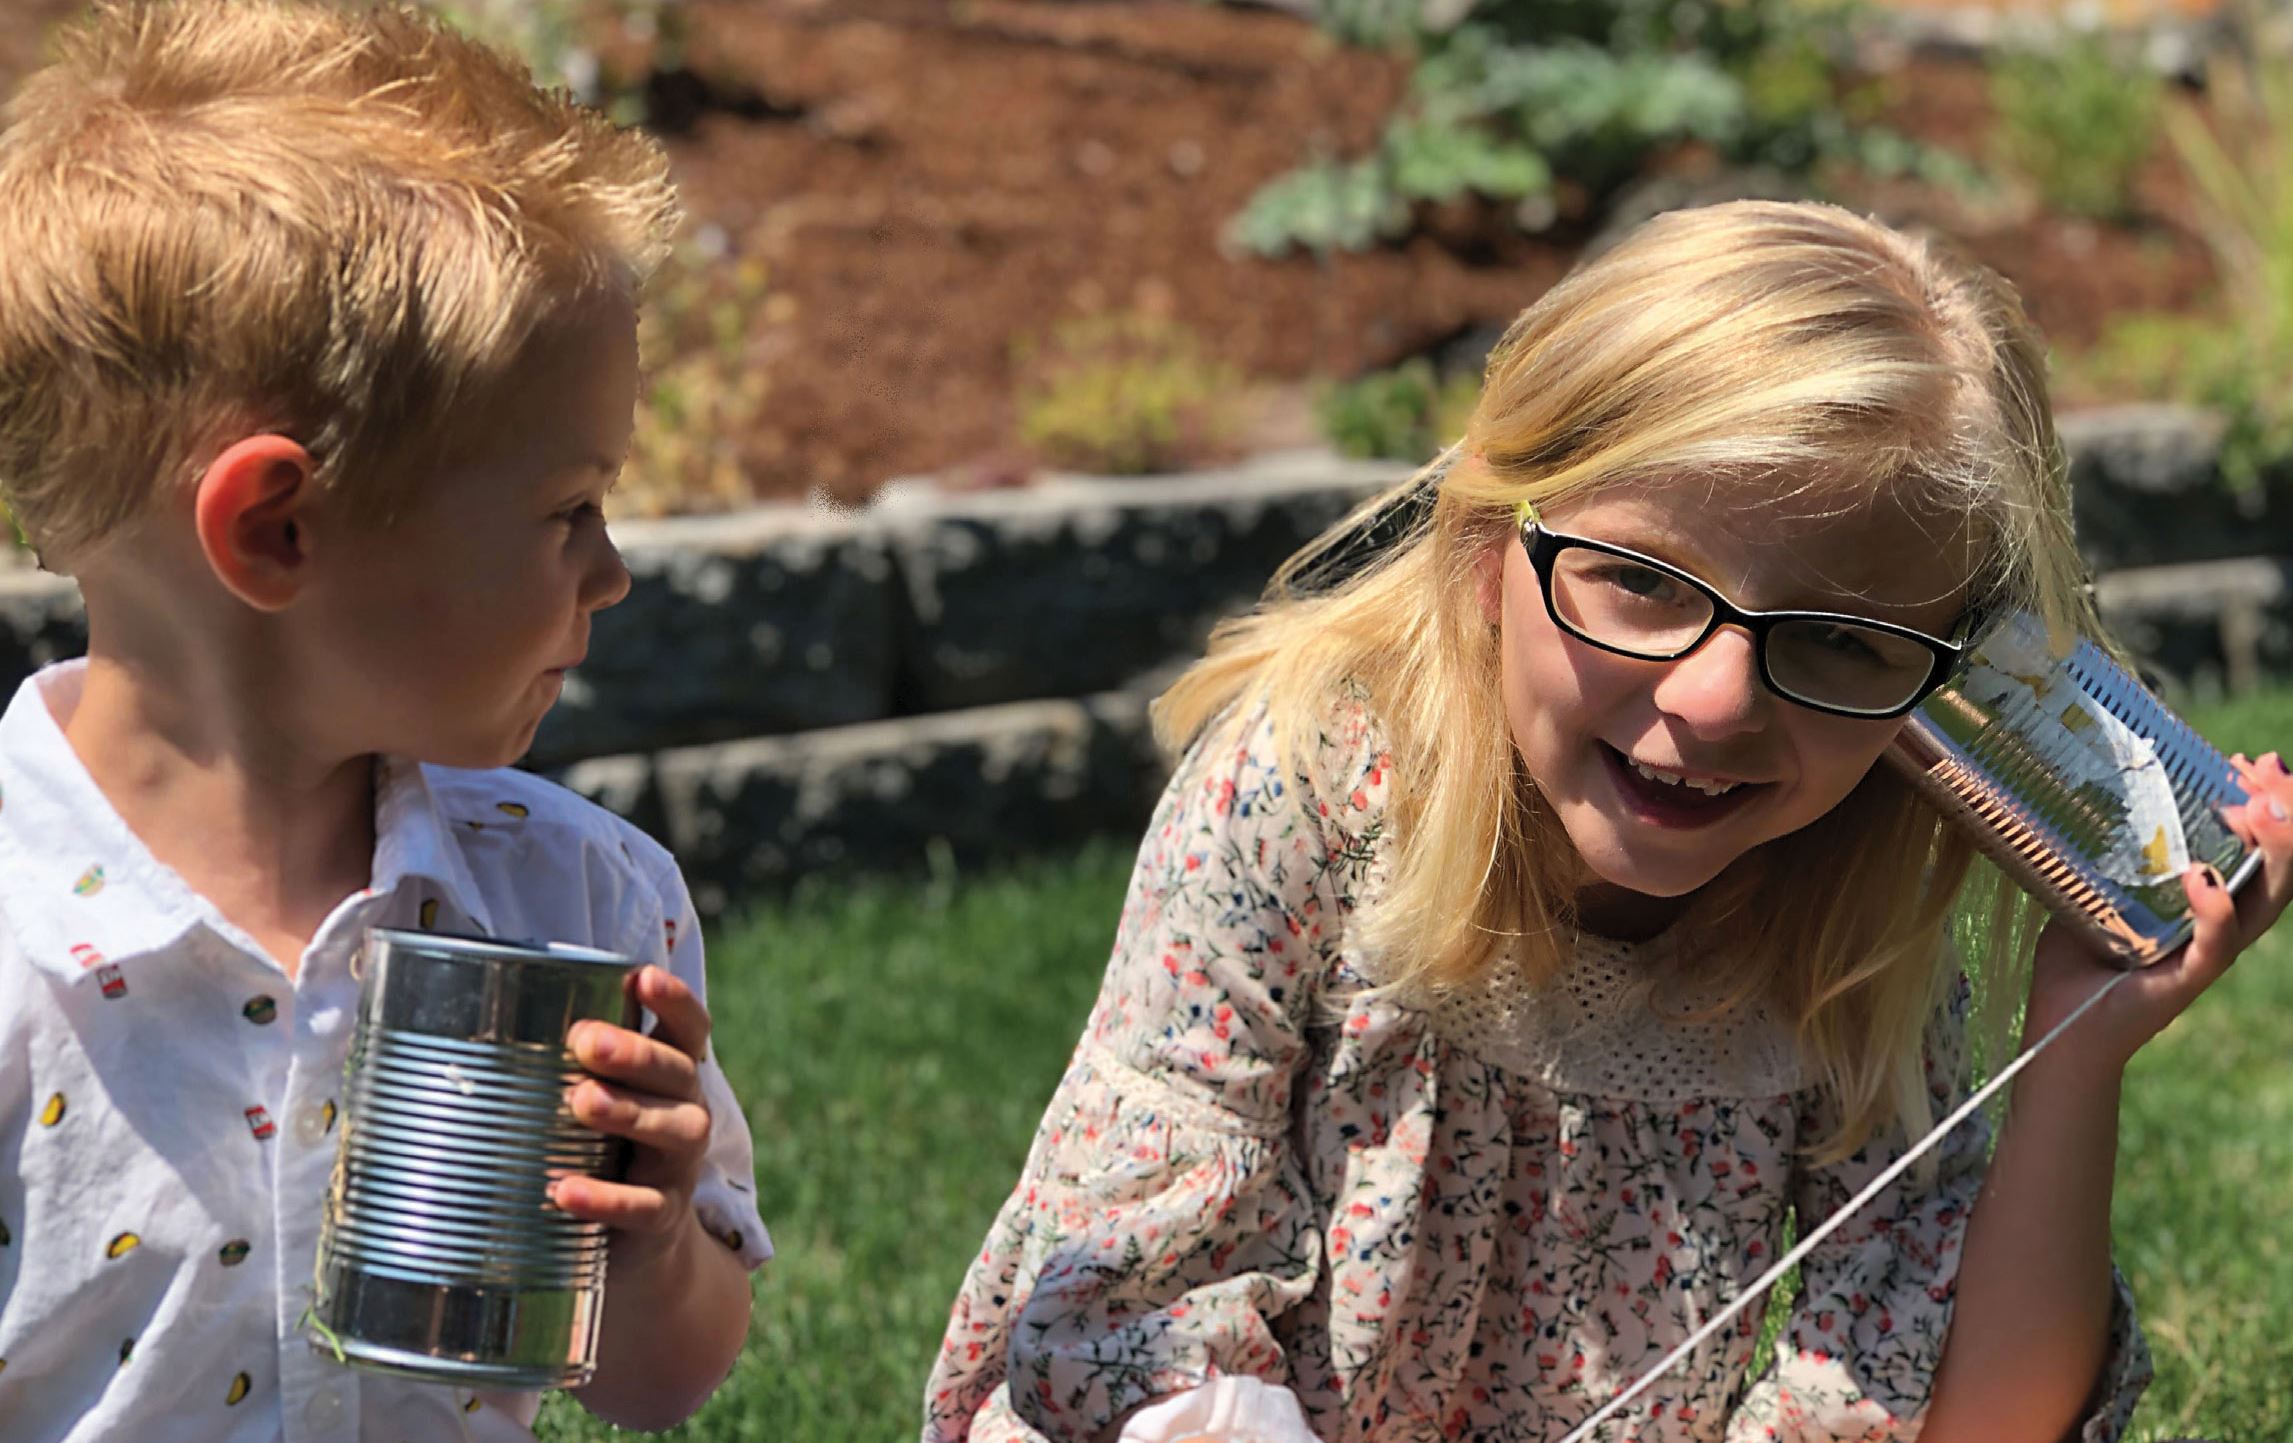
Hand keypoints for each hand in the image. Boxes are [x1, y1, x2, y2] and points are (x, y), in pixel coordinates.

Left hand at [552, 965, 714, 1261]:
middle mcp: (685, 1114)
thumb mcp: (588, 1102)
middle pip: (679, 1074)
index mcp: (670, 1078)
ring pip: (675, 1132)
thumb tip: (435, 1022)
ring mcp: (677, 1168)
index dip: (674, 1001)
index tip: (643, 977)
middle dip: (636, 1054)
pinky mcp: (661, 1219)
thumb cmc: (596, 1150)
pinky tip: (565, 1191)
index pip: (687, 1030)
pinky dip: (607, 1199)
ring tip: (582, 1101)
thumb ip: (550, 1067)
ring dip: (630, 1111)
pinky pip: (644, 1208)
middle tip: (586, 1041)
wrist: (633, 1244)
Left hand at [2026, 750, 2292, 1071]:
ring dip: (2270, 849)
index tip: (2250, 761)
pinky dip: (2215, 910)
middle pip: (2281, 864)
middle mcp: (2224, 923)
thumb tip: (2084, 788)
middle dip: (2285, 811)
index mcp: (2211, 898)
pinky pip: (2216, 945)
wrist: (2060, 1028)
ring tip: (2254, 806)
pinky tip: (2203, 876)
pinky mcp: (2187, 980)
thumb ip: (2104, 849)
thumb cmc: (2080, 959)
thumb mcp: (2093, 888)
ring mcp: (2210, 952)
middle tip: (2263, 768)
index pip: (2259, 844)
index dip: (2268, 801)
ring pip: (2266, 900)